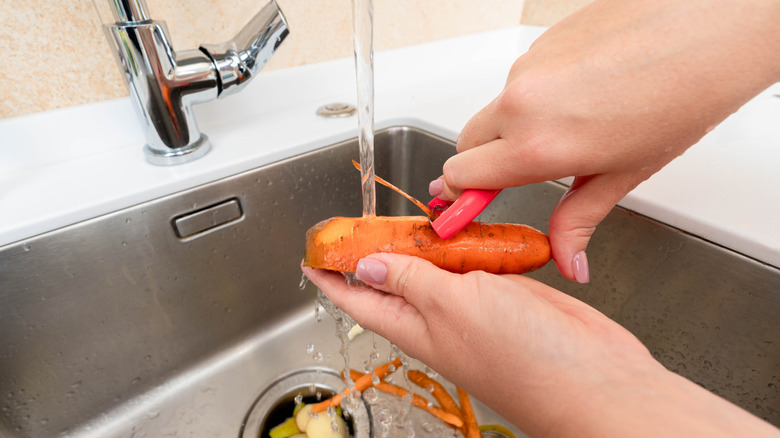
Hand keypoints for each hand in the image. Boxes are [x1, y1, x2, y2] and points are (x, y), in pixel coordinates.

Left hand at [303, 255, 778, 436]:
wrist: (596, 380)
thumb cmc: (524, 355)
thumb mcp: (453, 306)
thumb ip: (411, 279)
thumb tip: (366, 265)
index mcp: (416, 326)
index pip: (359, 298)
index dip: (331, 276)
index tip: (311, 256)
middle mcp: (441, 318)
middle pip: (395, 279)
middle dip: (373, 252)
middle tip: (357, 223)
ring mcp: (477, 308)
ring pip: (439, 269)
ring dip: (423, 244)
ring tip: (406, 219)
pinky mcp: (510, 297)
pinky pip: (480, 265)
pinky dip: (472, 245)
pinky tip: (470, 229)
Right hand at [430, 0, 779, 281]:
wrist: (707, 29)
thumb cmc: (679, 95)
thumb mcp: (624, 174)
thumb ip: (578, 220)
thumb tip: (567, 257)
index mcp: (537, 145)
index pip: (462, 177)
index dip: (458, 197)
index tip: (457, 208)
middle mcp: (520, 102)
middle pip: (465, 143)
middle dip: (480, 164)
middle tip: (513, 174)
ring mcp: (527, 67)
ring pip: (495, 110)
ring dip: (514, 127)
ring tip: (568, 127)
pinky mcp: (539, 42)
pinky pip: (520, 79)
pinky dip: (536, 95)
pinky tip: (578, 95)